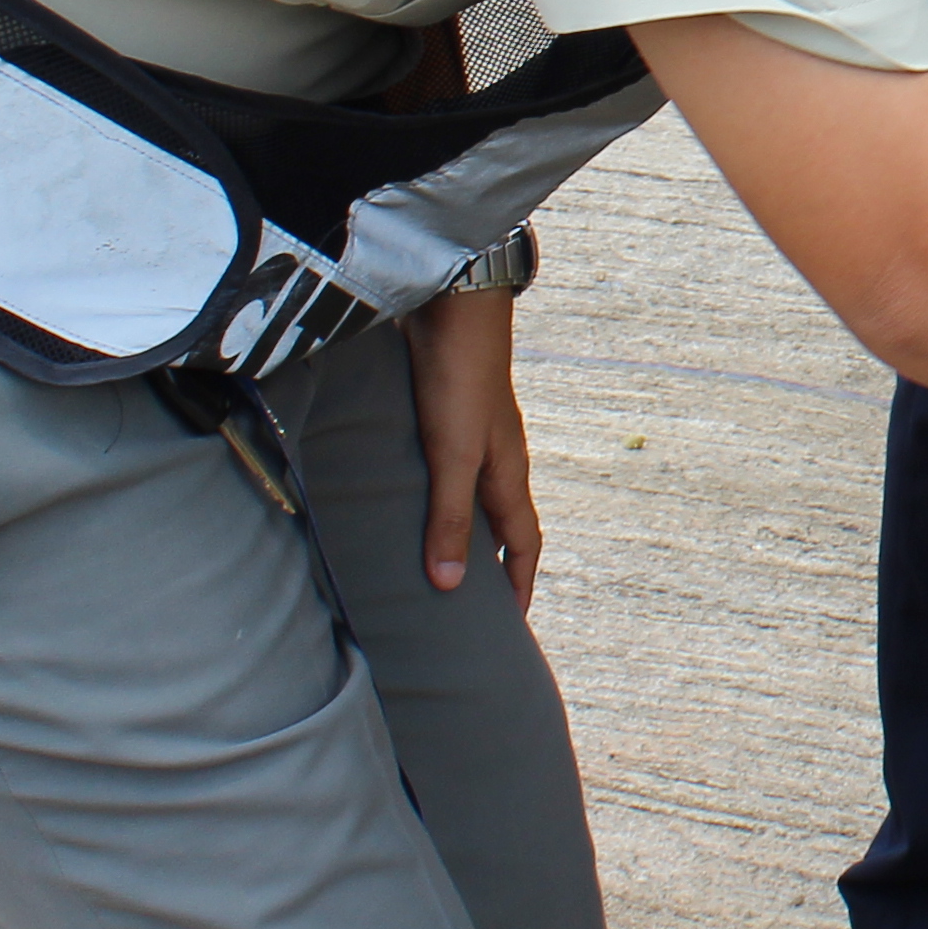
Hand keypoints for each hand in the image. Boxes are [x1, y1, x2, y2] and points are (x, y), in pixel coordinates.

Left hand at [405, 282, 540, 602]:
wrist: (452, 305)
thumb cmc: (460, 378)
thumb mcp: (454, 456)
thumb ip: (450, 517)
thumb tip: (449, 585)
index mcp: (508, 473)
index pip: (522, 543)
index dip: (518, 584)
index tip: (510, 623)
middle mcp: (496, 458)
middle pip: (499, 523)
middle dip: (489, 564)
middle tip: (467, 602)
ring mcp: (472, 434)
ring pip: (472, 495)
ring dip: (460, 527)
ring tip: (431, 556)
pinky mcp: (445, 413)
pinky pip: (445, 470)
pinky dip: (435, 494)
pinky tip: (405, 496)